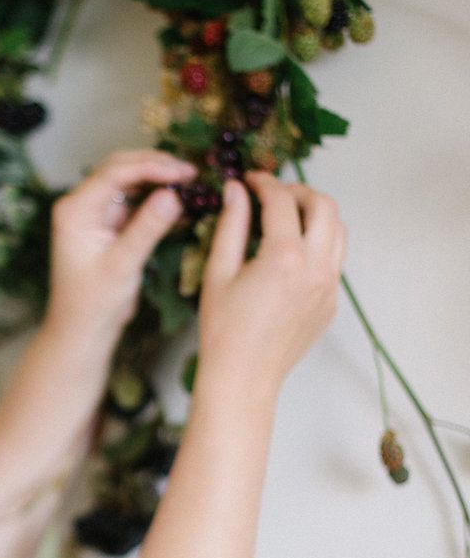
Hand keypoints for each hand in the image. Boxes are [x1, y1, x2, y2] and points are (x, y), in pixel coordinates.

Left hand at [42, 148, 195, 349]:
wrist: (82, 330)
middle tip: (191, 171)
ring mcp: (96, 214)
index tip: (183, 171)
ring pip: (130, 183)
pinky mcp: (110, 226)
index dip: (151, 167)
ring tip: (191, 183)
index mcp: (75, 210)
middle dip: (156, 166)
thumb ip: (146, 229)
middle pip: (121, 169)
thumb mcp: (122, 265)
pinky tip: (183, 205)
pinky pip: (136, 204)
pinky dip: (157, 202)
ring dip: (159, 181)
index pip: (114, 173)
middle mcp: (82, 205)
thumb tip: (173, 195)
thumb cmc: (93, 303)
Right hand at [196, 170, 346, 402]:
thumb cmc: (223, 330)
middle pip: (325, 206)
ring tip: (287, 218)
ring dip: (316, 215)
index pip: (281, 201)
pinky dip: (318, 243)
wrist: (244, 377)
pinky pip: (334, 259)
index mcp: (284, 258)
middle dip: (299, 191)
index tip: (250, 180)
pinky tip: (290, 252)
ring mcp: (329, 287)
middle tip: (274, 194)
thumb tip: (236, 191)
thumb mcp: (218, 273)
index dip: (264, 183)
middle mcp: (315, 269)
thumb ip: (230, 226)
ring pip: (338, 230)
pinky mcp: (331, 302)